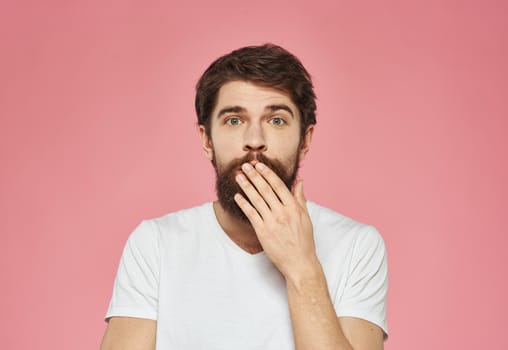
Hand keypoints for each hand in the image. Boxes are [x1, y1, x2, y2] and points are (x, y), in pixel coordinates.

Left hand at [234, 162, 318, 279]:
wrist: (299, 263)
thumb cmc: (304, 241)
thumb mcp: (306, 218)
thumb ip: (300, 198)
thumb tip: (300, 182)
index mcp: (294, 208)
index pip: (278, 185)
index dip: (267, 173)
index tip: (259, 165)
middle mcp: (282, 213)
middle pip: (265, 190)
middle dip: (254, 176)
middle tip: (245, 166)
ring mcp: (272, 222)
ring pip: (256, 200)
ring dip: (246, 186)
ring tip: (239, 177)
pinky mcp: (262, 232)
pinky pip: (251, 214)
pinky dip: (243, 204)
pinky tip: (237, 196)